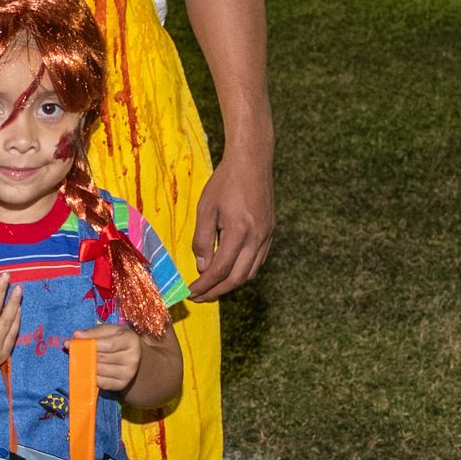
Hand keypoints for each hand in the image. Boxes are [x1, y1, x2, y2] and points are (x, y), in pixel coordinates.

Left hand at [78, 322, 142, 393]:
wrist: (133, 356)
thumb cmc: (118, 340)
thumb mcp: (110, 331)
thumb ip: (93, 332)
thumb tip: (76, 335)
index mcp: (131, 341)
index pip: (108, 345)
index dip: (90, 344)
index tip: (74, 341)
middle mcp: (132, 358)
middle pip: (102, 358)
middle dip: (84, 354)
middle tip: (72, 351)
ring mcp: (128, 373)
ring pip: (100, 371)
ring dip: (86, 366)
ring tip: (79, 360)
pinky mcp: (122, 385)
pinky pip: (101, 383)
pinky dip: (92, 377)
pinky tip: (88, 370)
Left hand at [189, 143, 273, 299]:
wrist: (252, 162)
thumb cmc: (225, 182)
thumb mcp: (206, 209)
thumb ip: (203, 240)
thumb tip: (203, 268)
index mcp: (239, 231)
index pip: (220, 270)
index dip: (204, 285)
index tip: (191, 292)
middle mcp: (257, 238)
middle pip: (237, 278)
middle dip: (216, 292)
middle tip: (199, 297)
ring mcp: (267, 237)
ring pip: (250, 273)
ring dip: (230, 285)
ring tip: (211, 288)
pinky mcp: (270, 233)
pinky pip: (257, 262)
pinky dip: (242, 272)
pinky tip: (228, 272)